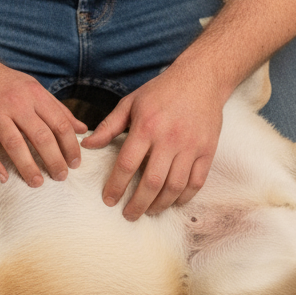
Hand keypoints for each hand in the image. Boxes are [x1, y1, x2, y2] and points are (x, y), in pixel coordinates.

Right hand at [0, 59, 86, 187]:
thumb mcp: (33, 88)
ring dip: (28, 167)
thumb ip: (57, 109)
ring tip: (37, 182)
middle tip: (61, 176)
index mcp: (33, 94)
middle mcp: (15, 103)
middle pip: (41, 136)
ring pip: (15, 144)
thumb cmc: (3, 81)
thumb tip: (83, 129)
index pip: (59, 123)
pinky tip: (3, 178)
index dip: (70, 145)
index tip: (75, 163)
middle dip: (54, 160)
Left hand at [81, 66, 222, 220]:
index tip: (108, 199)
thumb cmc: (162, 91)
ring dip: (160, 205)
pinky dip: (184, 197)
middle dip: (138, 204)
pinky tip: (173, 201)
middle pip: (152, 182)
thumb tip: (87, 145)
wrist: (200, 79)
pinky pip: (196, 182)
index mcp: (147, 126)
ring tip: (149, 211)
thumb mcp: (131, 102)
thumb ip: (109, 126)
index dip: (116, 186)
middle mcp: (169, 139)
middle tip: (128, 214)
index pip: (128, 164)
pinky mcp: (207, 151)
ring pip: (175, 187)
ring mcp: (191, 147)